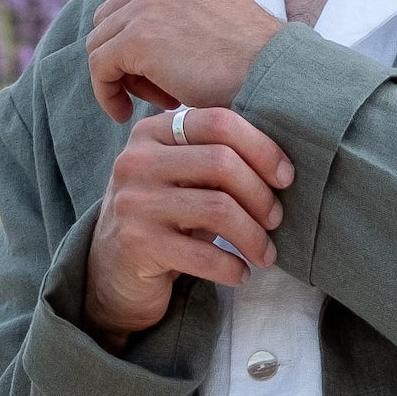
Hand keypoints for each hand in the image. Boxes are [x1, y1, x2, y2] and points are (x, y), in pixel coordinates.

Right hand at [84, 103, 293, 343]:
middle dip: (261, 195)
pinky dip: (232, 267)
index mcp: (152, 132)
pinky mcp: (137, 244)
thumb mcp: (181, 178)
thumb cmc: (162, 219)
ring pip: (218, 208)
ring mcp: (134, 202)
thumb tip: (280, 166)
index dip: (262, 148)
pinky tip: (241, 273)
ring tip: (265, 254)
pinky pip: (203, 254)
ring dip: (253, 236)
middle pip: (222, 163)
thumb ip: (214, 159)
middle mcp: (137, 160)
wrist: (111, 270)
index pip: (219, 122)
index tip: (285, 177)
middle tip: (275, 220)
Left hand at [85, 0, 282, 126]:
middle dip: (126, 56)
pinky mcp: (136, 38)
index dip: (129, 32)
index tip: (149, 65)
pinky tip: (125, 114)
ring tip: (160, 100)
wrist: (271, 75)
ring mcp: (144, 3)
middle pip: (109, 18)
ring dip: (123, 76)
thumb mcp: (211, 18)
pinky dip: (106, 94)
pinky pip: (99, 68)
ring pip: (101, 44)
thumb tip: (137, 41)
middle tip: (160, 89)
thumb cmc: (250, 60)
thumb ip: (176, 14)